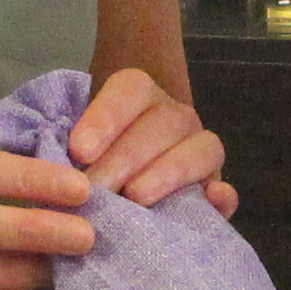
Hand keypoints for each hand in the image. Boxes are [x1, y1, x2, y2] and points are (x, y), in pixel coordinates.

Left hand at [64, 63, 235, 215]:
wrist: (123, 187)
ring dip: (166, 172)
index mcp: (140, 96)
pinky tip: (212, 200)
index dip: (106, 117)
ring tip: (134, 197)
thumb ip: (69, 146)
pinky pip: (226, 191)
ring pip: (199, 149)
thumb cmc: (89, 162)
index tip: (79, 151)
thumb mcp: (76, 147)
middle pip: (161, 123)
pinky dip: (222, 197)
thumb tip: (63, 157)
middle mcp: (175, 117)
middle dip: (125, 157)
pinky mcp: (215, 190)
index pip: (130, 89)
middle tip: (95, 189)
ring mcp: (200, 151)